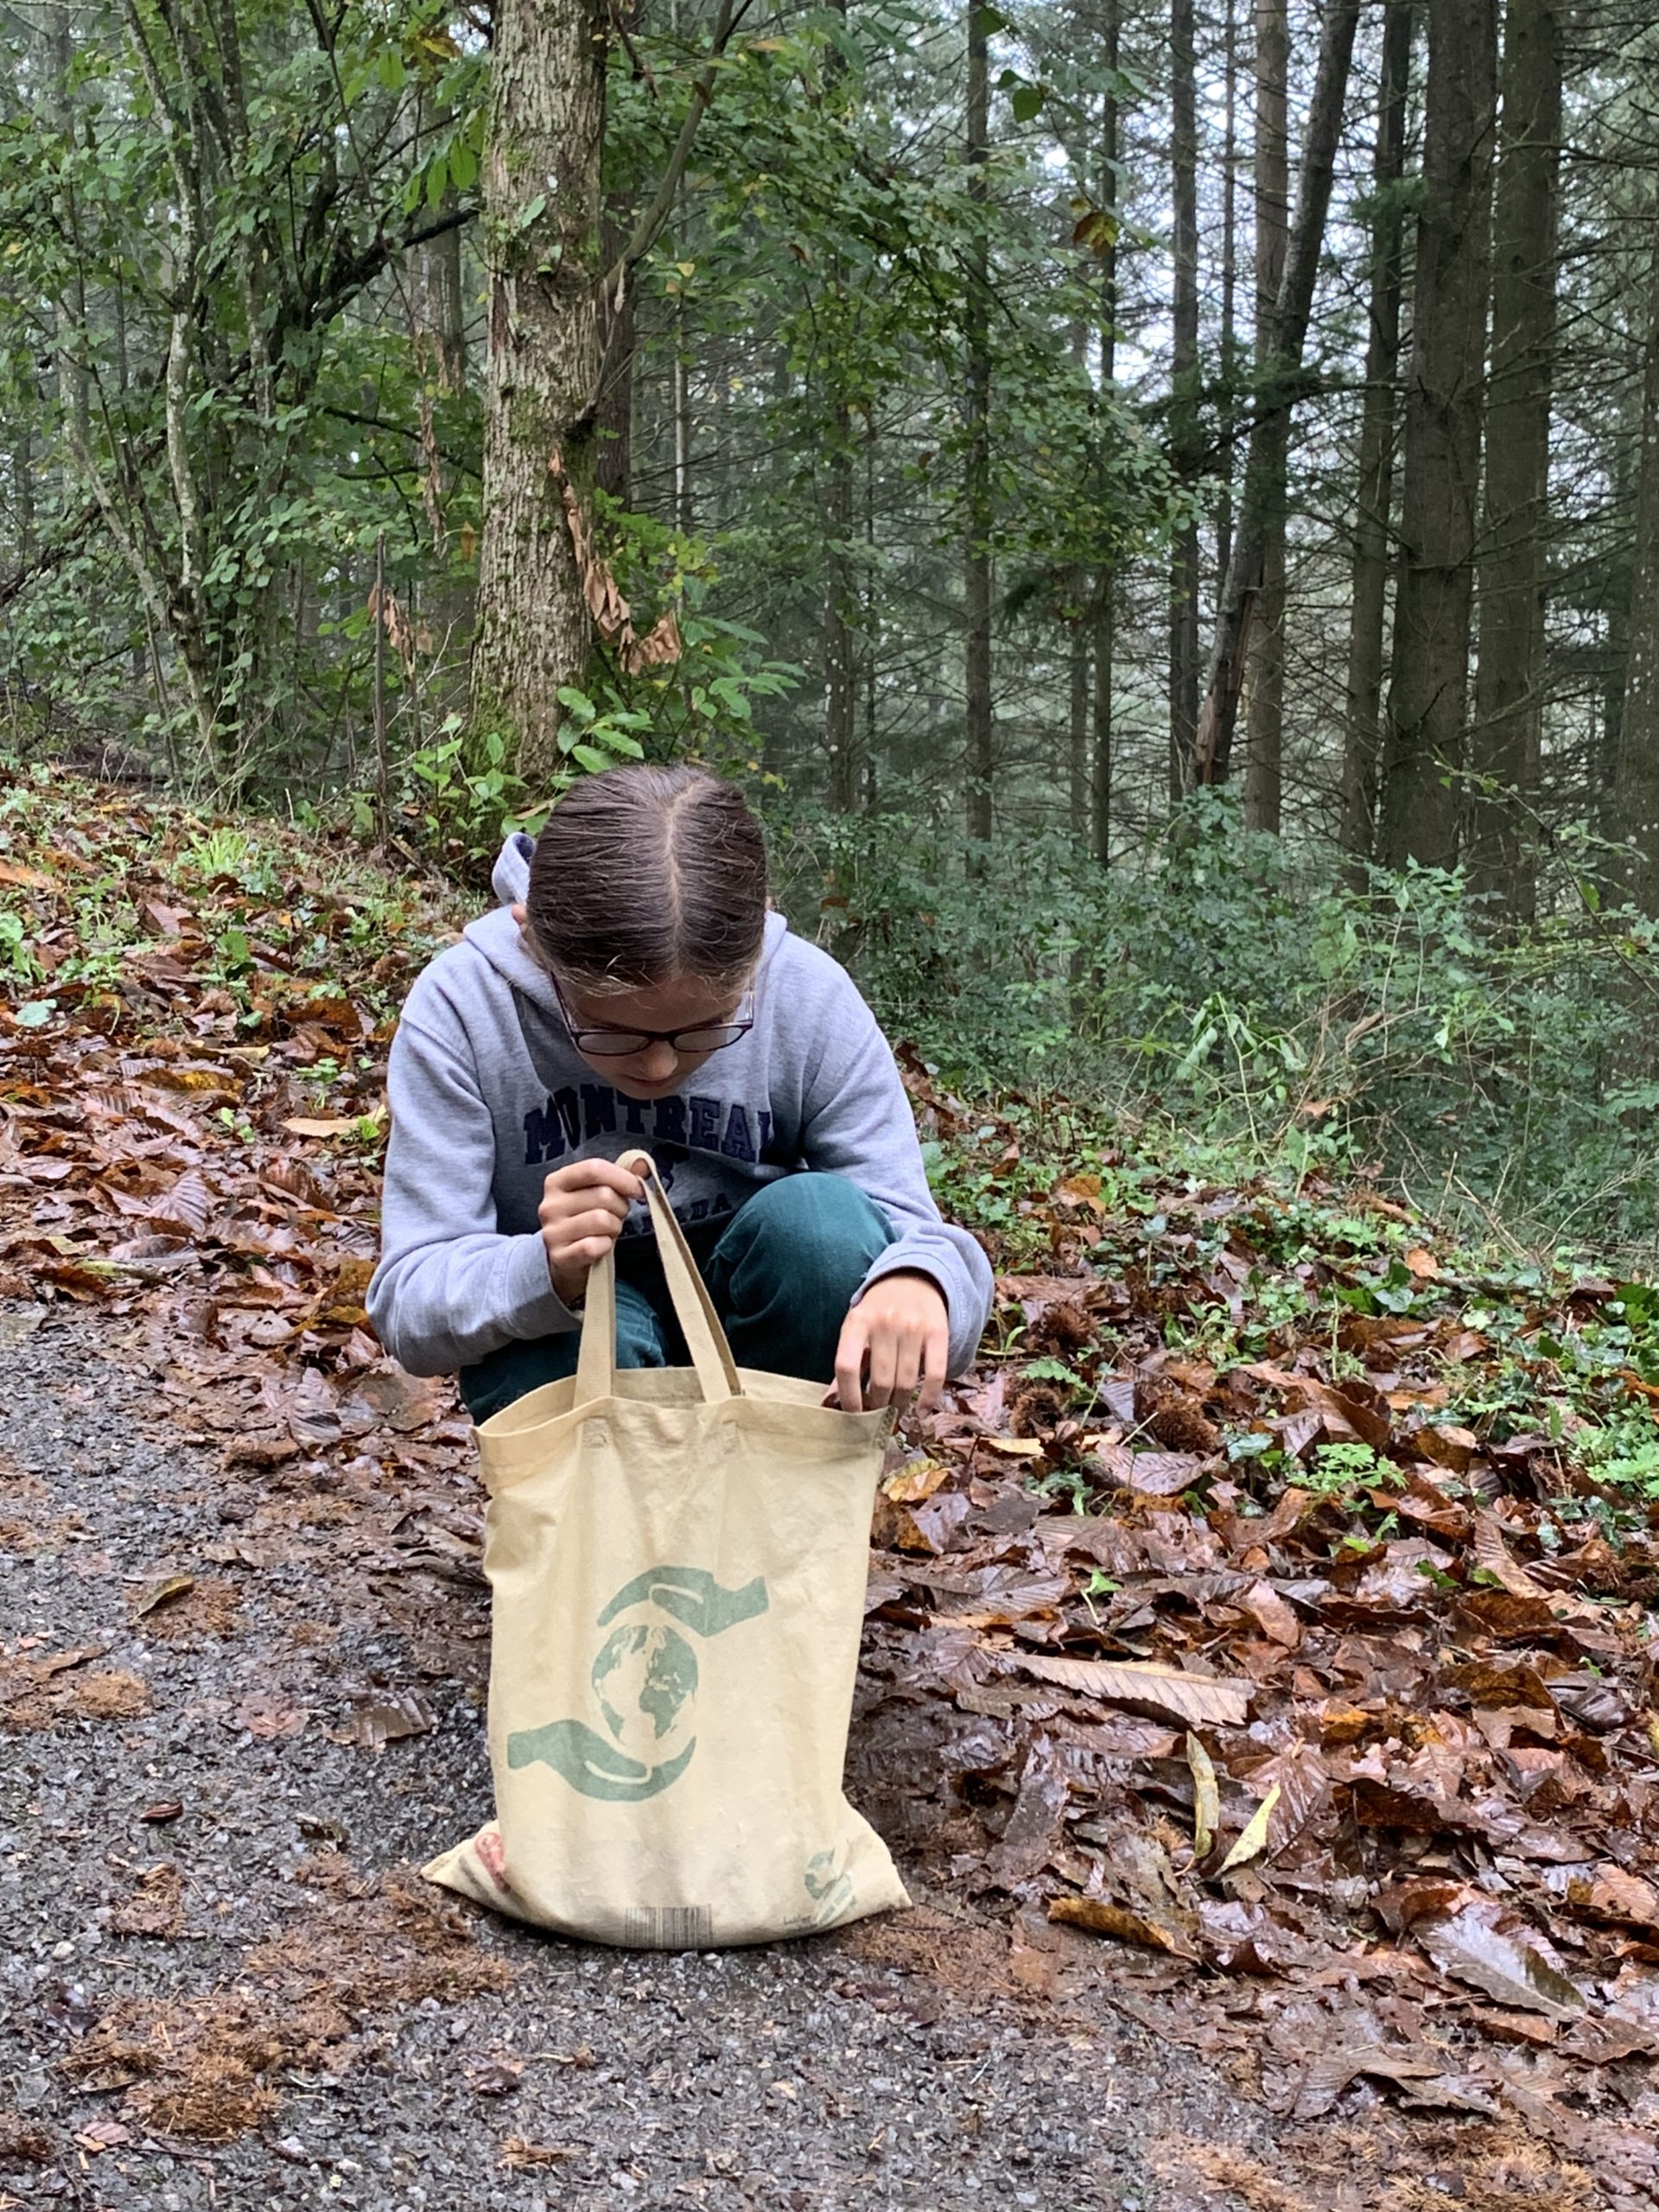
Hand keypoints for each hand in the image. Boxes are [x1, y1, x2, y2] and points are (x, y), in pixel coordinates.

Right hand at [539, 1158, 644, 1304]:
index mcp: (557, 1181)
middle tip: (616, 1215)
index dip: (623, 1178)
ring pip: (602, 1220)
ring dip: (614, 1227)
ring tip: (607, 1230)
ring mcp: (552, 1232)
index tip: (637, 1189)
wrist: (567, 1259)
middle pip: (603, 1195)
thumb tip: (642, 1164)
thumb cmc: (586, 1219)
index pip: (594, 1168)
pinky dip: (606, 1246)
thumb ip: (620, 1174)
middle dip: (621, 1207)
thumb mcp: (598, 1192)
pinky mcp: (560, 1256)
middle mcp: (550, 1204)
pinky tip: (600, 1246)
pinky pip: (595, 1246)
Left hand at [833, 1271, 949, 1413]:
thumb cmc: (878, 1312)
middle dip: (878, 1405)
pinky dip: (928, 1398)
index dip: (848, 1396)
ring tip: (895, 1410)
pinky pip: (935, 1374)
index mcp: (858, 1321)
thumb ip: (847, 1365)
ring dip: (899, 1403)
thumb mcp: (856, 1330)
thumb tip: (830, 1404)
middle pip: (881, 1380)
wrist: (913, 1279)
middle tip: (877, 1414)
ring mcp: (914, 1327)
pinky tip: (921, 1411)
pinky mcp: (938, 1332)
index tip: (853, 1414)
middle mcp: (885, 1322)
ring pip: (906, 1381)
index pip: (847, 1366)